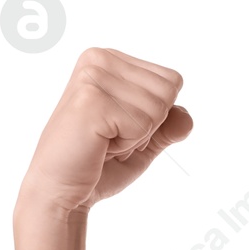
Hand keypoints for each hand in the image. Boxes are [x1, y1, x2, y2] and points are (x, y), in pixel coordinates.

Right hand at [16, 46, 191, 218]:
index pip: (171, 81)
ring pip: (158, 109)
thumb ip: (168, 125)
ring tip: (105, 141)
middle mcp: (99, 59)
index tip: (121, 127)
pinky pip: (144, 125)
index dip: (156, 116)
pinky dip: (128, 145)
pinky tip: (100, 145)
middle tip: (113, 138)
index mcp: (109, 60)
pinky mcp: (92, 99)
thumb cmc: (98, 165)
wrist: (61, 190)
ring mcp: (93, 76)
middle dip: (150, 126)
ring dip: (137, 137)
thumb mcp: (144, 142)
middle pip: (169, 91)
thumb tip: (187, 116)